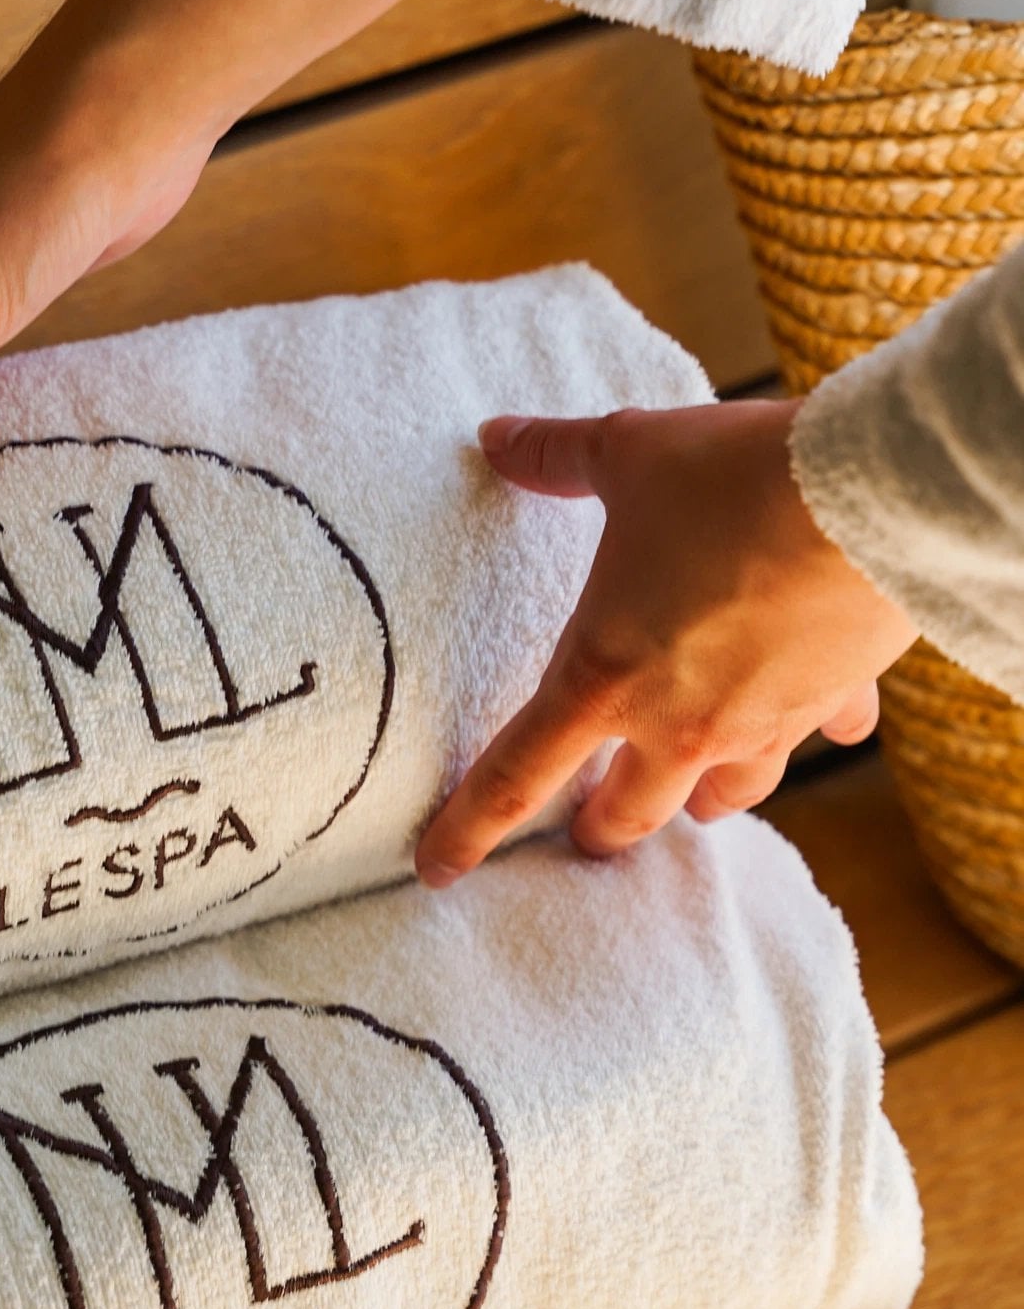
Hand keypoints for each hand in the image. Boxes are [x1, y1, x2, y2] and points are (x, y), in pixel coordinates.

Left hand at [415, 397, 918, 885]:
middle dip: (600, 829)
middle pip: (626, 815)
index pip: (513, 778)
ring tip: (692, 795)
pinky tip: (820, 722)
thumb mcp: (628, 453)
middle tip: (585, 831)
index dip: (466, 831)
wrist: (874, 496)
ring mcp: (762, 723)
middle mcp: (679, 724)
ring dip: (700, 802)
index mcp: (603, 677)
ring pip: (725, 797)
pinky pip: (821, 738)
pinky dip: (813, 733)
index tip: (434, 871)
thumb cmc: (733, 479)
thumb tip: (495, 436)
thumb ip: (554, 456)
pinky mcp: (834, 702)